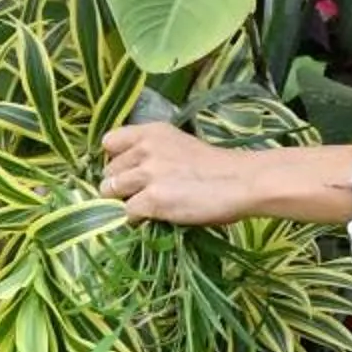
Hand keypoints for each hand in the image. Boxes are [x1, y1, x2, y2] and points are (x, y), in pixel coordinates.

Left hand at [102, 121, 254, 227]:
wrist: (243, 182)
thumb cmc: (219, 168)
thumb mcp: (180, 146)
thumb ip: (154, 153)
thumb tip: (132, 174)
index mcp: (152, 132)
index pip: (109, 142)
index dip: (115, 160)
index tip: (129, 171)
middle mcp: (145, 148)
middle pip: (107, 171)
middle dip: (119, 185)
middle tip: (140, 195)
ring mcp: (147, 174)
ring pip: (109, 191)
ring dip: (122, 203)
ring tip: (144, 208)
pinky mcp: (152, 199)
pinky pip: (125, 213)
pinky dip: (134, 220)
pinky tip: (151, 219)